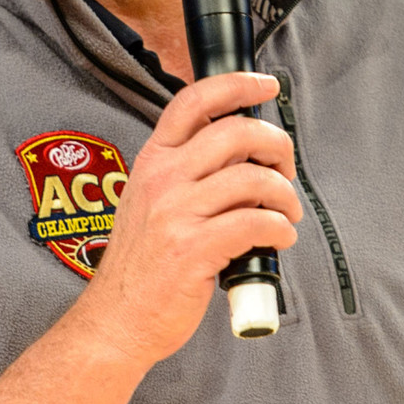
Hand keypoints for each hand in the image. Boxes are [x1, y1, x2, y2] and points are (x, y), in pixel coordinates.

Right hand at [77, 71, 300, 368]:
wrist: (117, 320)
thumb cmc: (142, 266)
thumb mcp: (150, 202)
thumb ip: (187, 172)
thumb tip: (245, 150)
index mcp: (152, 161)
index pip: (195, 101)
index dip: (238, 84)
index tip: (267, 86)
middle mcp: (162, 179)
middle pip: (237, 133)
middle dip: (278, 147)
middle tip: (285, 171)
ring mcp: (175, 213)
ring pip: (253, 180)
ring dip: (285, 196)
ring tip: (287, 215)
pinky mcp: (193, 250)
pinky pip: (256, 224)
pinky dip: (280, 230)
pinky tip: (279, 240)